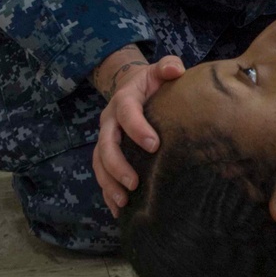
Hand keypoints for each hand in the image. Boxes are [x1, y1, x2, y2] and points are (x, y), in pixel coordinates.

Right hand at [91, 50, 184, 216]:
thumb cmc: (152, 81)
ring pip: (99, 163)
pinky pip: (101, 174)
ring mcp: (105, 138)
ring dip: (109, 183)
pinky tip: (118, 210)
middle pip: (106, 145)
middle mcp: (109, 121)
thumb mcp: (159, 69)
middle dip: (118, 165)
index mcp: (124, 99)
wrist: (131, 86)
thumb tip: (176, 69)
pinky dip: (107, 192)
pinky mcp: (106, 153)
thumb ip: (168, 66)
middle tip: (134, 182)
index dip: (137, 129)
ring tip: (124, 200)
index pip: (127, 113)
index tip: (155, 145)